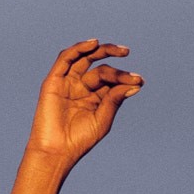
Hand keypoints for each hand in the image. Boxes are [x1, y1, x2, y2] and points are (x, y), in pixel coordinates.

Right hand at [24, 38, 143, 170]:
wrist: (56, 150)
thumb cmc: (80, 139)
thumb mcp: (102, 119)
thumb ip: (115, 99)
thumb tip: (135, 83)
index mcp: (95, 98)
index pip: (111, 81)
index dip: (125, 78)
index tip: (139, 81)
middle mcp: (81, 87)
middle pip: (100, 68)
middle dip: (114, 62)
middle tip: (127, 53)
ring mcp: (67, 83)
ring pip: (84, 58)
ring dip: (99, 49)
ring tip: (116, 48)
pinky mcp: (54, 81)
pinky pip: (65, 59)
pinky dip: (79, 48)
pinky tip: (94, 43)